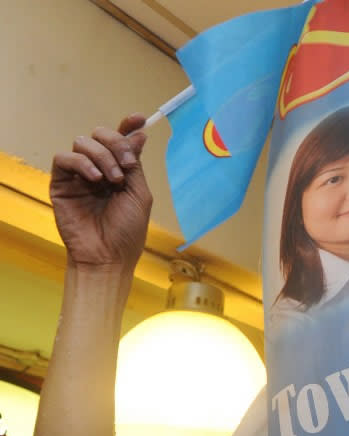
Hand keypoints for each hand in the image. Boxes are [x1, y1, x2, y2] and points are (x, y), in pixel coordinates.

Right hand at [50, 114, 152, 270]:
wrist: (108, 258)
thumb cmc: (126, 233)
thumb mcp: (139, 195)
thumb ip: (136, 165)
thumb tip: (139, 135)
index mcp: (120, 171)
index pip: (120, 141)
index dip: (127, 126)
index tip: (138, 119)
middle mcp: (99, 170)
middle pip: (101, 135)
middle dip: (116, 143)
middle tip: (126, 165)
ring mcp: (79, 176)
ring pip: (83, 143)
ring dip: (102, 156)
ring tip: (113, 180)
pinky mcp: (61, 184)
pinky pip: (65, 159)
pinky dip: (82, 163)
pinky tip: (95, 179)